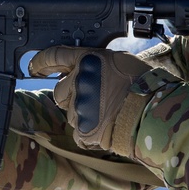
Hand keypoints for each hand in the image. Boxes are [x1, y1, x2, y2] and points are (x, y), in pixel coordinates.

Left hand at [29, 46, 153, 155]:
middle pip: (60, 90)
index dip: (40, 62)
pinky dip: (91, 132)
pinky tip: (108, 127)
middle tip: (92, 99)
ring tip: (108, 114)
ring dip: (84, 114)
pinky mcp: (84, 129)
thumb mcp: (121, 61)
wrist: (154, 112)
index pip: (54, 56)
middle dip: (71, 95)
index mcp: (88, 61)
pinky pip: (80, 133)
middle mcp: (80, 81)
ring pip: (71, 113)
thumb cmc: (145, 84)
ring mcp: (80, 107)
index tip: (34, 67)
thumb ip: (98, 63)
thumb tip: (88, 67)